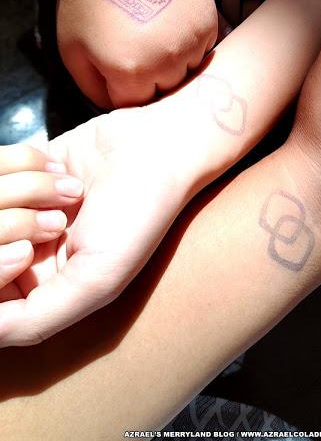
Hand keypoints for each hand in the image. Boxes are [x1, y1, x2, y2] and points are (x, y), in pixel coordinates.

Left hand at [0, 101, 197, 345]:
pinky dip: (27, 164)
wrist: (156, 148)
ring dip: (27, 190)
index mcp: (44, 284)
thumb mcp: (97, 280)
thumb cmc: (138, 215)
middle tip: (58, 221)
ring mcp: (25, 207)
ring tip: (71, 190)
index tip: (28, 252)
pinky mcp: (26, 169)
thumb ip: (35, 320)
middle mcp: (30, 247)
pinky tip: (61, 169)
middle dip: (16, 226)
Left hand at [56, 0, 217, 107]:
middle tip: (135, 45)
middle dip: (150, 76)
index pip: (137, 105)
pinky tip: (170, 21)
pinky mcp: (209, 17)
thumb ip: (95, 92)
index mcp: (132, 73)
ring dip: (175, 61)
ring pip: (189, 70)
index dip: (123, 87)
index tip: (116, 65)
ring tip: (154, 32)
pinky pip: (204, 47)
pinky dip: (190, 41)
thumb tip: (121, 106)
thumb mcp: (72, 53)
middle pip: (166, 89)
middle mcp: (168, 61)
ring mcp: (193, 38)